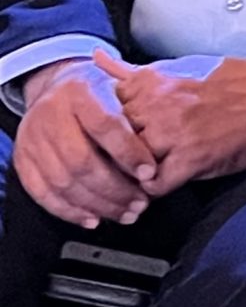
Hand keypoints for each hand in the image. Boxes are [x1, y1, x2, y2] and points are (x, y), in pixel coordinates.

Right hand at [11, 55, 155, 227]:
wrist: (55, 89)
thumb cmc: (99, 93)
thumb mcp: (122, 88)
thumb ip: (138, 113)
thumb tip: (163, 146)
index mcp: (80, 91)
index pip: (105, 126)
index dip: (129, 153)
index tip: (149, 173)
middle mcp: (51, 114)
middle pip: (82, 161)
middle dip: (115, 188)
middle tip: (140, 203)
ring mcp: (33, 138)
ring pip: (63, 181)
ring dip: (97, 204)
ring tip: (125, 213)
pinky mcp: (23, 159)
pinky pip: (42, 192)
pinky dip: (69, 211)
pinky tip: (93, 218)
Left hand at [105, 53, 245, 196]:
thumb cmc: (236, 81)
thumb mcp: (179, 66)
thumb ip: (132, 70)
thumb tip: (98, 58)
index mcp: (150, 82)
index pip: (100, 111)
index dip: (106, 127)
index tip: (114, 135)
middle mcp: (156, 106)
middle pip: (110, 140)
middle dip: (116, 152)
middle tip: (127, 158)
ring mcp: (173, 134)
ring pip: (126, 164)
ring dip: (133, 173)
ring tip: (144, 173)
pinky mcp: (192, 159)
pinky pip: (154, 185)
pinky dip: (154, 189)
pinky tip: (163, 181)